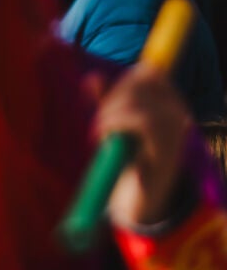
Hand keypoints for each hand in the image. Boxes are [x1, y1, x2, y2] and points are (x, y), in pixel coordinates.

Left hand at [89, 64, 191, 225]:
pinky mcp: (166, 150)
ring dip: (111, 114)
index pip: (149, 74)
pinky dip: (115, 125)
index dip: (123, 81)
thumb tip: (91, 78)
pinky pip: (142, 124)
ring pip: (140, 105)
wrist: (143, 196)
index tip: (106, 100)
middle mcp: (178, 114)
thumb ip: (107, 101)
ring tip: (99, 130)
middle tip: (98, 119)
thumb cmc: (131, 155)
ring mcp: (175, 132)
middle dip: (112, 100)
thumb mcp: (117, 124)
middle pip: (141, 87)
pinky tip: (102, 136)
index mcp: (169, 103)